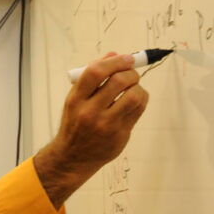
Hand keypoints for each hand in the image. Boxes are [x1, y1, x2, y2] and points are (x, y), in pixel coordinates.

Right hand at [33, 52, 149, 206]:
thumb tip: (114, 55)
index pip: (96, 72)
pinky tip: (134, 100)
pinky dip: (140, 99)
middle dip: (130, 72)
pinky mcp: (120, 135)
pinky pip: (139, 110)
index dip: (115, 61)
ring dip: (137, 87)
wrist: (72, 158)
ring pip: (134, 96)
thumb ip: (92, 78)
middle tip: (130, 73)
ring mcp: (106, 126)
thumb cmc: (74, 124)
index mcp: (75, 100)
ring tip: (132, 88)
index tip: (126, 58)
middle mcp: (90, 113)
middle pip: (119, 81)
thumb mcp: (75, 100)